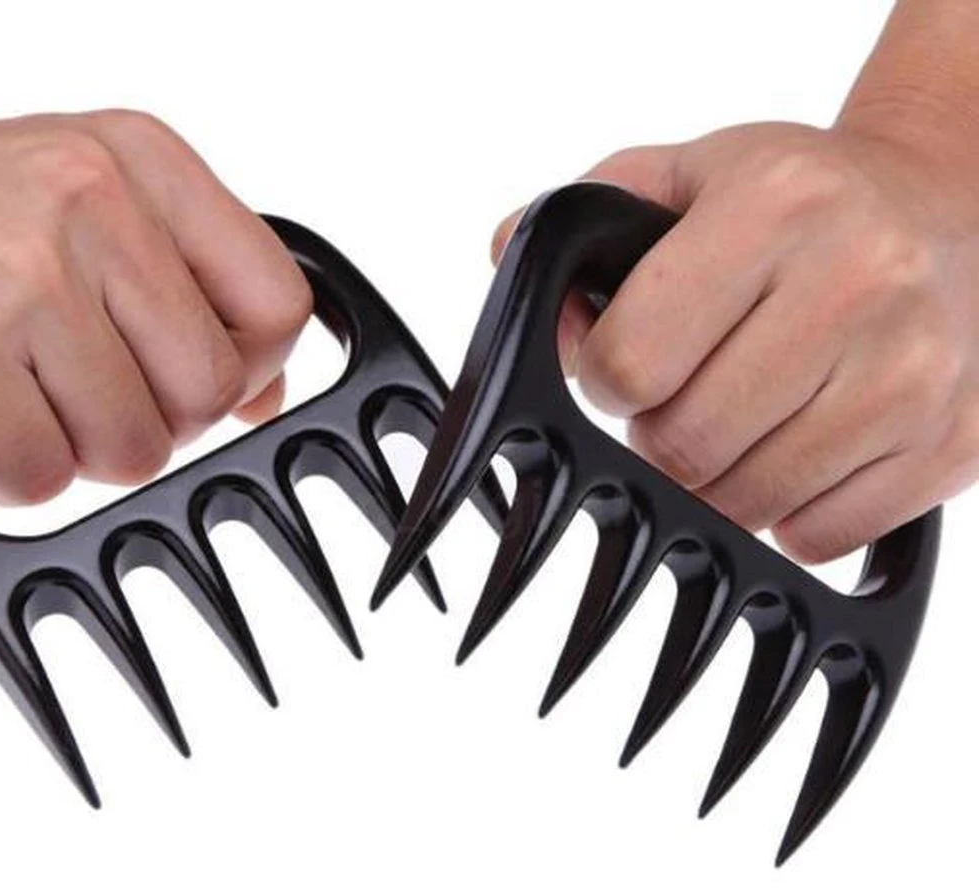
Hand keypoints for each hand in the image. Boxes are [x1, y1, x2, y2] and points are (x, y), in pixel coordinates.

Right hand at [0, 100, 310, 502]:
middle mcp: (97, 203)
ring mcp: (28, 272)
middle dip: (154, 424)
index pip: (280, 305)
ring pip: (133, 448)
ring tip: (25, 405)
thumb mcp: (92, 209)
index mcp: (146, 165)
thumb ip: (190, 294)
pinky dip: (10, 478)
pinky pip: (42, 476)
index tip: (190, 380)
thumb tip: (267, 397)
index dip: (248, 370)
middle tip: (85, 398)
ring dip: (77, 454)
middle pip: (208, 394)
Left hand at [492, 120, 978, 562]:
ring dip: (716, 478)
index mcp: (775, 206)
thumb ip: (592, 211)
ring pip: (747, 503)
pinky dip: (785, 509)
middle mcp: (857, 283)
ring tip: (739, 417)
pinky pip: (816, 535)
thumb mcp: (694, 172)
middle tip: (682, 398)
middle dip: (657, 436)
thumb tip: (505, 256)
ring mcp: (913, 372)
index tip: (626, 369)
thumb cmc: (807, 201)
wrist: (959, 210)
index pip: (630, 360)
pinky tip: (798, 445)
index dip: (606, 380)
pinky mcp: (950, 445)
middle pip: (684, 444)